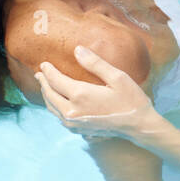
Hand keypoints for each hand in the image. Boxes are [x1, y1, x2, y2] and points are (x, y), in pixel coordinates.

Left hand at [34, 45, 162, 141]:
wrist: (139, 126)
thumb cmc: (131, 100)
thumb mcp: (117, 77)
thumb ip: (95, 63)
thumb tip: (77, 50)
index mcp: (80, 95)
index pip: (56, 80)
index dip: (49, 71)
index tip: (44, 64)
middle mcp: (72, 111)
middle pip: (50, 95)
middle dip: (44, 83)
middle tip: (40, 74)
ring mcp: (74, 123)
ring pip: (52, 108)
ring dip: (47, 96)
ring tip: (46, 86)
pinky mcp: (79, 131)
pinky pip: (60, 117)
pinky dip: (55, 107)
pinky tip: (58, 103)